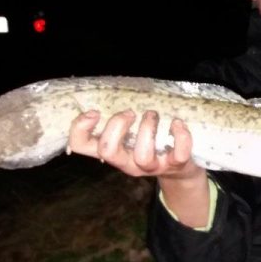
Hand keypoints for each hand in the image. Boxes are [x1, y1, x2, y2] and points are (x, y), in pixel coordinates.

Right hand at [68, 110, 204, 180]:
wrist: (179, 170)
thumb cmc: (150, 145)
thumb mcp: (129, 135)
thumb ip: (118, 120)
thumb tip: (109, 91)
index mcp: (113, 151)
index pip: (81, 145)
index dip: (80, 128)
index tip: (94, 112)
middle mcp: (127, 162)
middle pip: (108, 151)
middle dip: (117, 125)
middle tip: (130, 112)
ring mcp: (151, 167)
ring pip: (143, 155)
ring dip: (148, 128)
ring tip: (152, 114)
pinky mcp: (176, 166)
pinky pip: (179, 154)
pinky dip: (180, 135)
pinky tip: (177, 123)